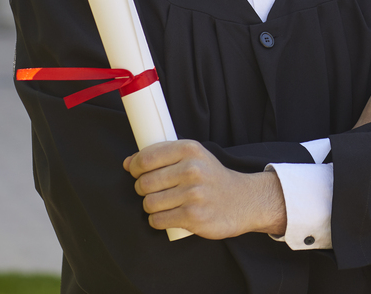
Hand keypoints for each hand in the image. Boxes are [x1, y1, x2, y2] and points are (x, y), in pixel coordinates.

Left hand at [123, 139, 285, 238]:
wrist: (243, 200)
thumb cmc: (212, 178)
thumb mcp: (194, 156)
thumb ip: (163, 155)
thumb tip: (127, 162)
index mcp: (190, 149)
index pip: (146, 158)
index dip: (135, 167)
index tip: (137, 172)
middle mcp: (192, 169)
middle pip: (144, 183)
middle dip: (143, 189)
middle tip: (155, 191)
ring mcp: (193, 194)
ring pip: (149, 203)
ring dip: (152, 207)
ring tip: (166, 204)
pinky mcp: (193, 216)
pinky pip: (158, 220)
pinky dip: (159, 220)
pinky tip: (170, 215)